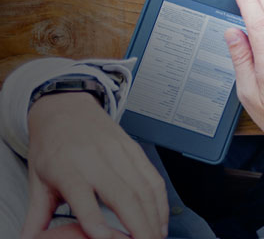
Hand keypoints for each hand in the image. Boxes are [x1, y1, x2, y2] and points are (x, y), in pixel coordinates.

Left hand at [23, 93, 166, 238]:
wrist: (65, 109)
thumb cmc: (52, 145)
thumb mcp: (37, 180)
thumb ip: (37, 214)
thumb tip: (29, 238)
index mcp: (67, 167)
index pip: (82, 195)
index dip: (94, 218)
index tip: (105, 238)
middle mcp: (95, 159)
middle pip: (124, 196)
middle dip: (139, 226)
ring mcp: (119, 154)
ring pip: (144, 189)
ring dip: (154, 217)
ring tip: (155, 237)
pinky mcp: (135, 151)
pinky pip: (154, 179)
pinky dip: (161, 202)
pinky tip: (161, 218)